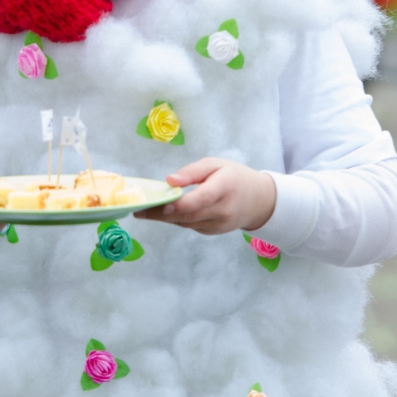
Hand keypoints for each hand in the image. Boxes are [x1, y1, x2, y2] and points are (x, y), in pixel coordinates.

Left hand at [134, 158, 275, 234]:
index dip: (180, 203)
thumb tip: (170, 180)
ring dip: (165, 218)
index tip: (160, 203)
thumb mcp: (215, 164)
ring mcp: (218, 225)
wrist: (258, 201)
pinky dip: (175, 219)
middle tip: (138, 210)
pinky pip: (190, 225)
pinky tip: (162, 212)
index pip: (201, 198)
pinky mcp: (212, 232)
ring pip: (186, 222)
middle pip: (189, 214)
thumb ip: (192, 171)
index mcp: (225, 187)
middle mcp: (222, 210)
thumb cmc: (234, 177)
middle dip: (162, 213)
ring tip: (143, 210)